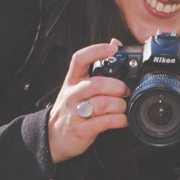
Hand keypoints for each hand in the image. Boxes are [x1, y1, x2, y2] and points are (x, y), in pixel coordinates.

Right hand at [48, 42, 130, 163]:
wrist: (54, 136)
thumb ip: (97, 68)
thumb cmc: (70, 109)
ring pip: (103, 103)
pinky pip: (104, 122)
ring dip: (120, 106)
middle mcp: (72, 95)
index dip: (96, 51)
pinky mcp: (81, 130)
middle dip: (118, 87)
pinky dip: (119, 120)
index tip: (112, 49)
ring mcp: (75, 113)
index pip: (79, 59)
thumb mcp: (78, 87)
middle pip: (97, 84)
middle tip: (125, 91)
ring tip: (122, 108)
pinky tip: (121, 120)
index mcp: (72, 81)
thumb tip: (114, 43)